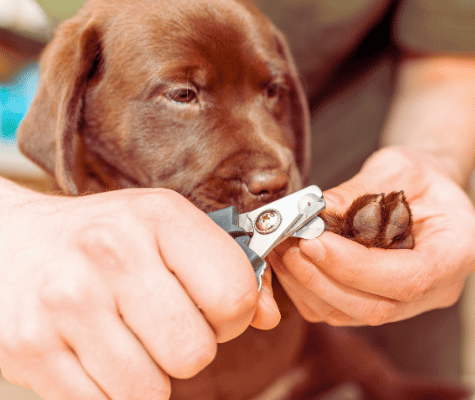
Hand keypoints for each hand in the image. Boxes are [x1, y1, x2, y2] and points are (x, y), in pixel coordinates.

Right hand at [0, 182, 279, 399]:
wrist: (7, 242)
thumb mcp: (165, 230)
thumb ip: (225, 269)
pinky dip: (109, 392)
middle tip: (163, 327)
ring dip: (147, 375)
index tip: (211, 310)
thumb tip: (268, 317)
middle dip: (188, 350)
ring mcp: (68, 302)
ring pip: (151, 389)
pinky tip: (94, 354)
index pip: (235, 295)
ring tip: (124, 338)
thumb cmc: (102, 240)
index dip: (232, 316)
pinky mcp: (31, 347)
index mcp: (160, 217)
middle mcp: (112, 253)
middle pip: (195, 352)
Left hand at [270, 147, 474, 325]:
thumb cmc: (422, 176)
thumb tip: (316, 211)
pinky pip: (341, 312)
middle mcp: (440, 288)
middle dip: (325, 279)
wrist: (429, 190)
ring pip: (354, 316)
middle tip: (291, 246)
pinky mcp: (383, 305)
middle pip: (378, 308)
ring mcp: (412, 304)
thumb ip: (361, 189)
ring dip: (310, 287)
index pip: (409, 279)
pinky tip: (291, 261)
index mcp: (460, 251)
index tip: (315, 242)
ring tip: (284, 249)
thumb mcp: (400, 166)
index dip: (357, 268)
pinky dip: (309, 290)